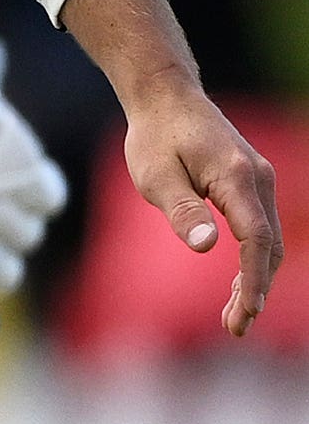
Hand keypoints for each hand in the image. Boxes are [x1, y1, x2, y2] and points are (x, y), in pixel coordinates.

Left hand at [116, 80, 281, 337]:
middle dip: (255, 289)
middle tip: (234, 327)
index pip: (256, 239)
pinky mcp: (252, 182)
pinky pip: (260, 228)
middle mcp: (259, 179)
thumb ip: (182, 210)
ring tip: (233, 316)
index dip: (252, 280)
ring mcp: (260, 180)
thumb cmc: (154, 136)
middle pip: (269, 246)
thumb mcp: (155, 175)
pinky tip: (236, 283)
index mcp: (237, 177)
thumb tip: (208, 247)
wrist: (165, 97)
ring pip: (269, 240)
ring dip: (256, 279)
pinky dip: (253, 258)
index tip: (244, 312)